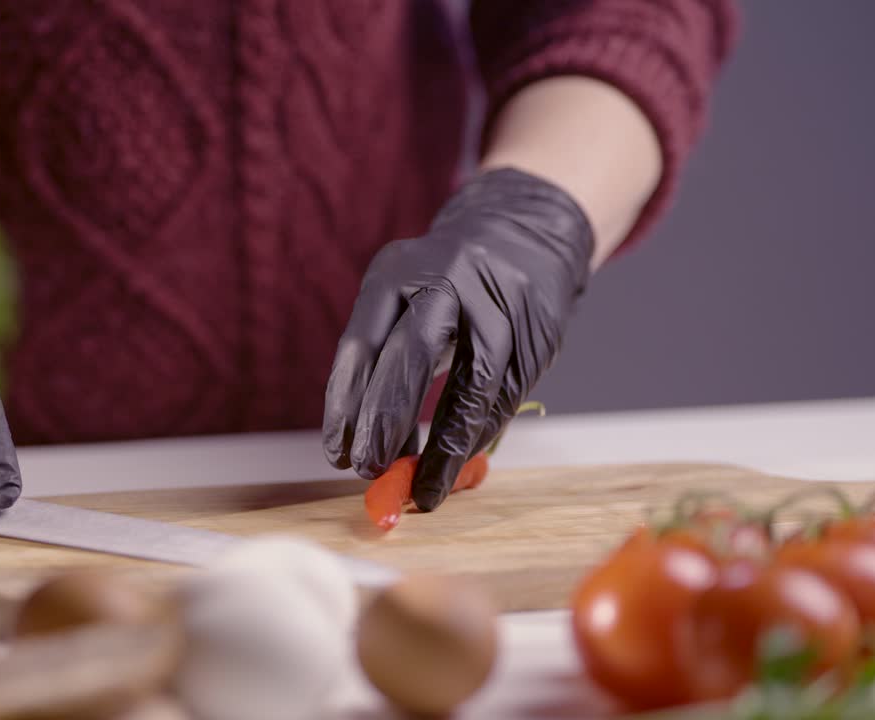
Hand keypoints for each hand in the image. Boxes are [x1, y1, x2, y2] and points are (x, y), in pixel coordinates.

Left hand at [323, 167, 592, 510]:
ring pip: (471, 384)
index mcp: (398, 271)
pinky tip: (455, 463)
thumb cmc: (446, 286)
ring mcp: (499, 304)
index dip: (346, 404)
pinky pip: (505, 398)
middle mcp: (448, 280)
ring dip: (443, 446)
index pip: (362, 342)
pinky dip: (477, 437)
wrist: (526, 233)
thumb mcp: (405, 302)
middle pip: (411, 354)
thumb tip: (372, 452)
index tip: (337, 454)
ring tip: (421, 489)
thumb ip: (385, 367)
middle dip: (386, 420)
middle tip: (368, 470)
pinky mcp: (538, 332)